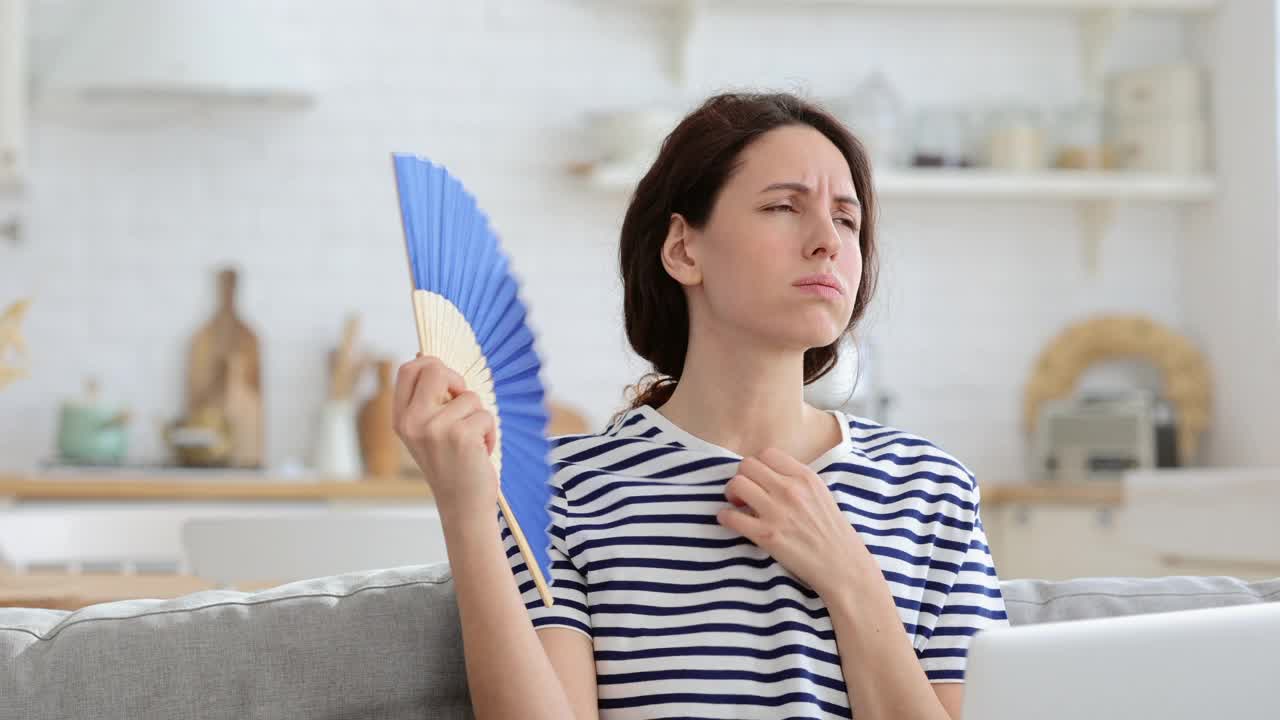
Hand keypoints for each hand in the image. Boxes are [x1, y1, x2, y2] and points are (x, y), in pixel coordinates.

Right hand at [393, 353, 498, 520]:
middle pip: (435, 369)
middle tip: (464, 404)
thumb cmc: (451, 466)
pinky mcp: (460, 436)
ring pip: (468, 396)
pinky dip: (490, 433)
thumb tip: (423, 356)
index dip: (431, 364)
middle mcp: (413, 422)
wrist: (462, 506)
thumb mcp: (428, 432)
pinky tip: (480, 452)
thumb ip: (426, 400)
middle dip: (457, 381)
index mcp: (401, 419)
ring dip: (478, 417)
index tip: (448, 382)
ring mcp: (435, 428)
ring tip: (472, 442)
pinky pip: (485, 415)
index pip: (408, 370)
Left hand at [717, 448, 878, 599]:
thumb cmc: (832, 532)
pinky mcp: (766, 536)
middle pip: (746, 466)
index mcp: (805, 477)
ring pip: (737, 485)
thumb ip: (796, 479)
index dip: (757, 465)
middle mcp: (790, 490)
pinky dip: (725, 517)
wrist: (843, 566)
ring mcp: (777, 512)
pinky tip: (732, 521)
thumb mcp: (821, 494)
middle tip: (745, 493)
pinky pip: (731, 516)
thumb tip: (768, 474)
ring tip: (739, 506)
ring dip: (731, 494)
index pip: (767, 453)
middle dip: (741, 477)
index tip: (759, 479)